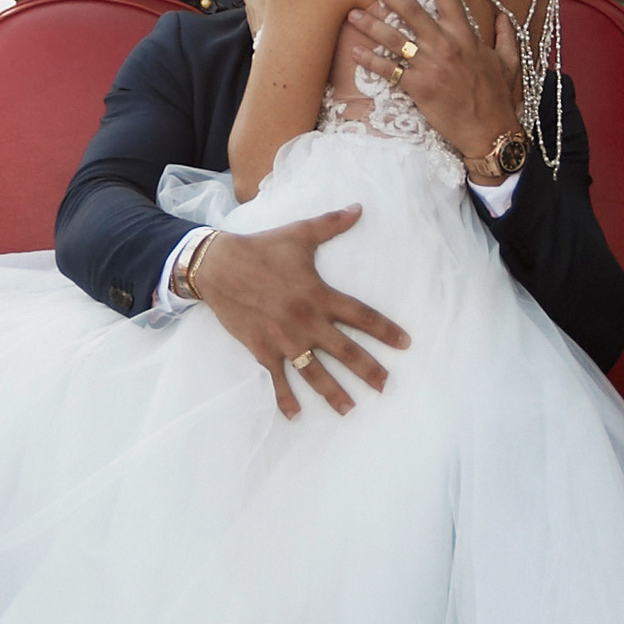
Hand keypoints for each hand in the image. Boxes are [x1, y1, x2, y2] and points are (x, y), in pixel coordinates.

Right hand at [188, 209, 408, 417]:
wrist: (218, 266)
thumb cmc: (261, 249)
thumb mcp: (299, 234)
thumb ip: (331, 224)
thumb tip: (358, 208)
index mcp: (319, 294)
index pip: (361, 316)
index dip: (386, 330)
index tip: (405, 344)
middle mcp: (306, 321)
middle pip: (344, 351)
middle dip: (367, 370)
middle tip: (386, 386)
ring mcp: (283, 338)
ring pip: (314, 371)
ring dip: (333, 392)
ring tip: (349, 409)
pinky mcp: (262, 349)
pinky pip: (277, 378)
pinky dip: (285, 398)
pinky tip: (296, 415)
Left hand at [340, 0, 525, 171]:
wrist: (490, 131)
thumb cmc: (498, 98)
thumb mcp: (508, 62)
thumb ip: (505, 37)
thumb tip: (504, 17)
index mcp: (466, 35)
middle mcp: (447, 44)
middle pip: (412, 9)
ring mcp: (431, 65)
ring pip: (395, 38)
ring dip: (371, 23)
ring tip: (353, 12)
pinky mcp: (419, 87)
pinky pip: (390, 70)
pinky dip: (371, 60)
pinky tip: (355, 51)